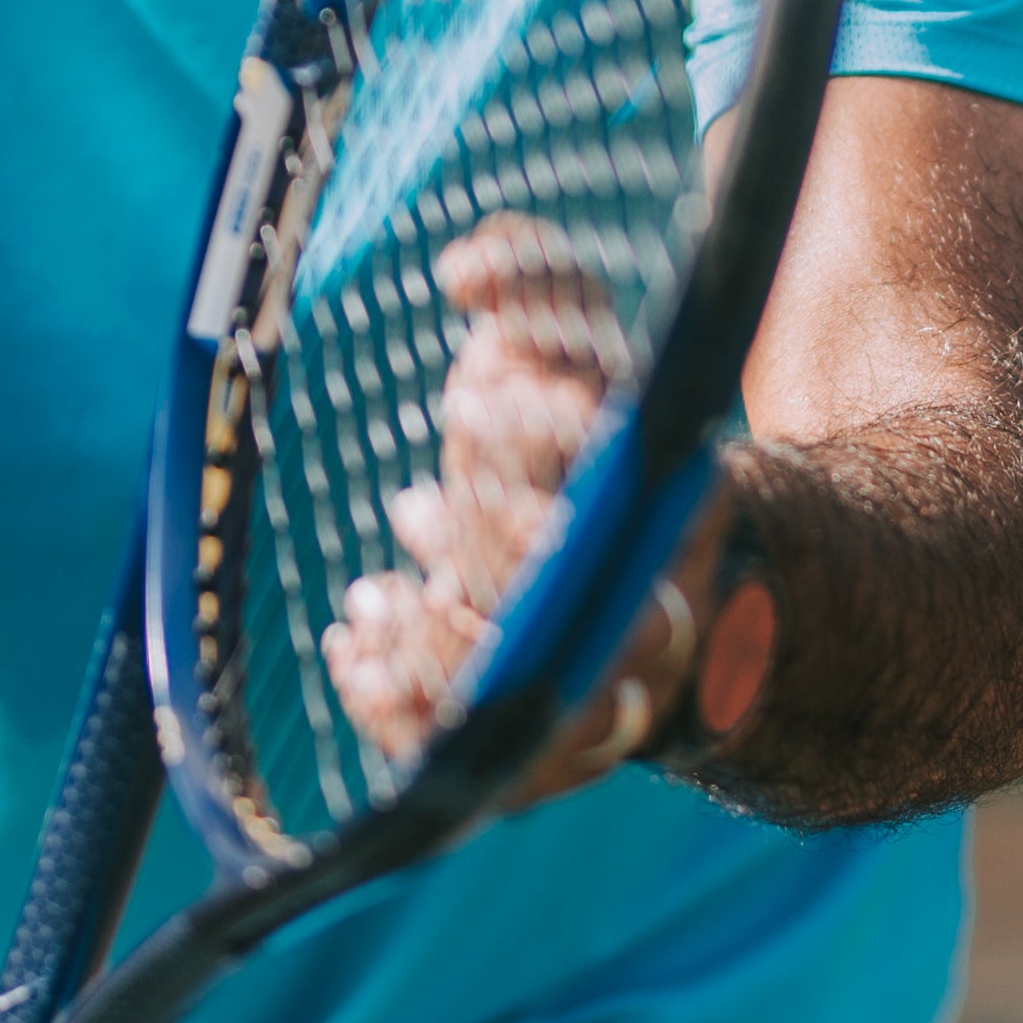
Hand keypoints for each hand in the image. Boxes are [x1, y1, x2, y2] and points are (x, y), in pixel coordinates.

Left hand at [321, 220, 764, 790]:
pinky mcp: (542, 750)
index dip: (537, 431)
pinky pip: (469, 753)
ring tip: (371, 596)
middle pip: (572, 587)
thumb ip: (535, 284)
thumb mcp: (577, 352)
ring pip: (529, 693)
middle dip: (486, 538)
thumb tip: (463, 269)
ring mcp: (604, 684)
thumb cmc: (590, 453)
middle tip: (414, 501)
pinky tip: (352, 642)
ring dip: (435, 644)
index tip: (466, 390)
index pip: (615, 466)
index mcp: (669, 489)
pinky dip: (395, 705)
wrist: (644, 581)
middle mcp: (649, 596)